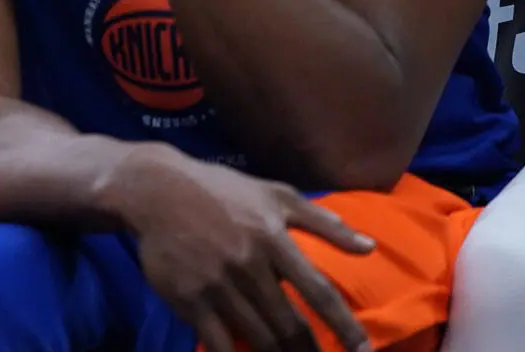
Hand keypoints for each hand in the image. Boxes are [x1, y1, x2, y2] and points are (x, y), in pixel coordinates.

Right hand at [112, 145, 374, 351]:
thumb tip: (370, 247)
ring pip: (260, 338)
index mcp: (273, 239)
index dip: (346, 327)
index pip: (319, 293)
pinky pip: (219, 342)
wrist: (154, 189)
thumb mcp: (274, 194)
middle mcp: (248, 266)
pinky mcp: (189, 299)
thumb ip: (324, 222)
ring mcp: (217, 285)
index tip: (364, 350)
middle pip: (291, 326)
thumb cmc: (220, 190)